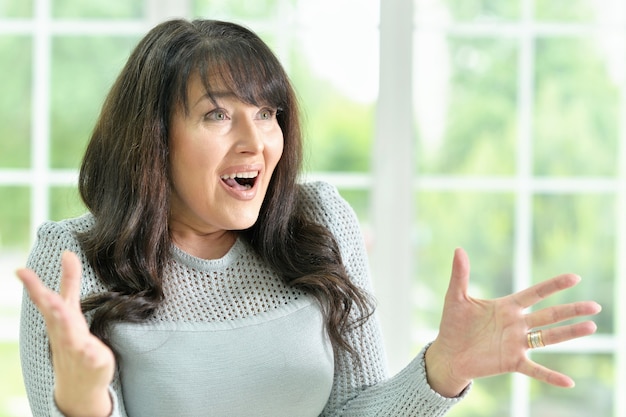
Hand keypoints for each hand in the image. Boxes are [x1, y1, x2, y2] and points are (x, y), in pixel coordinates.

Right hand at [17, 251, 114, 416]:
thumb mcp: (70, 309)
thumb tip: (67, 252)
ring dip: (67, 327)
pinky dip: (93, 355)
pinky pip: (93, 359)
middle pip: (56, 318)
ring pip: (71, 338)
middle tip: (44, 294)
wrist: (78, 384)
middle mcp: (65, 333)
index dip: (34, 285)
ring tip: (65, 313)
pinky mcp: (94, 362)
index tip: (21, 270)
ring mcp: (78, 349)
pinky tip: (94, 354)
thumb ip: (70, 281)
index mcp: (60, 319)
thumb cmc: (73, 340)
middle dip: (50, 305)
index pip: (46, 300)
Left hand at [425, 248, 600, 396]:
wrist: (448, 353)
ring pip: (548, 338)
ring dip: (569, 333)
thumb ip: (460, 275)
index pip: (535, 294)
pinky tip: (568, 382)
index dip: (553, 286)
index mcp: (507, 307)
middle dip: (571, 310)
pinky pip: (535, 369)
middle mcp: (517, 324)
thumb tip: (458, 249)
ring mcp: (516, 344)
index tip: (575, 278)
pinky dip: (550, 376)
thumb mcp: (456, 298)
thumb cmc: (453, 325)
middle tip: (595, 306)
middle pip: (549, 315)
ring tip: (591, 327)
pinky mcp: (512, 362)